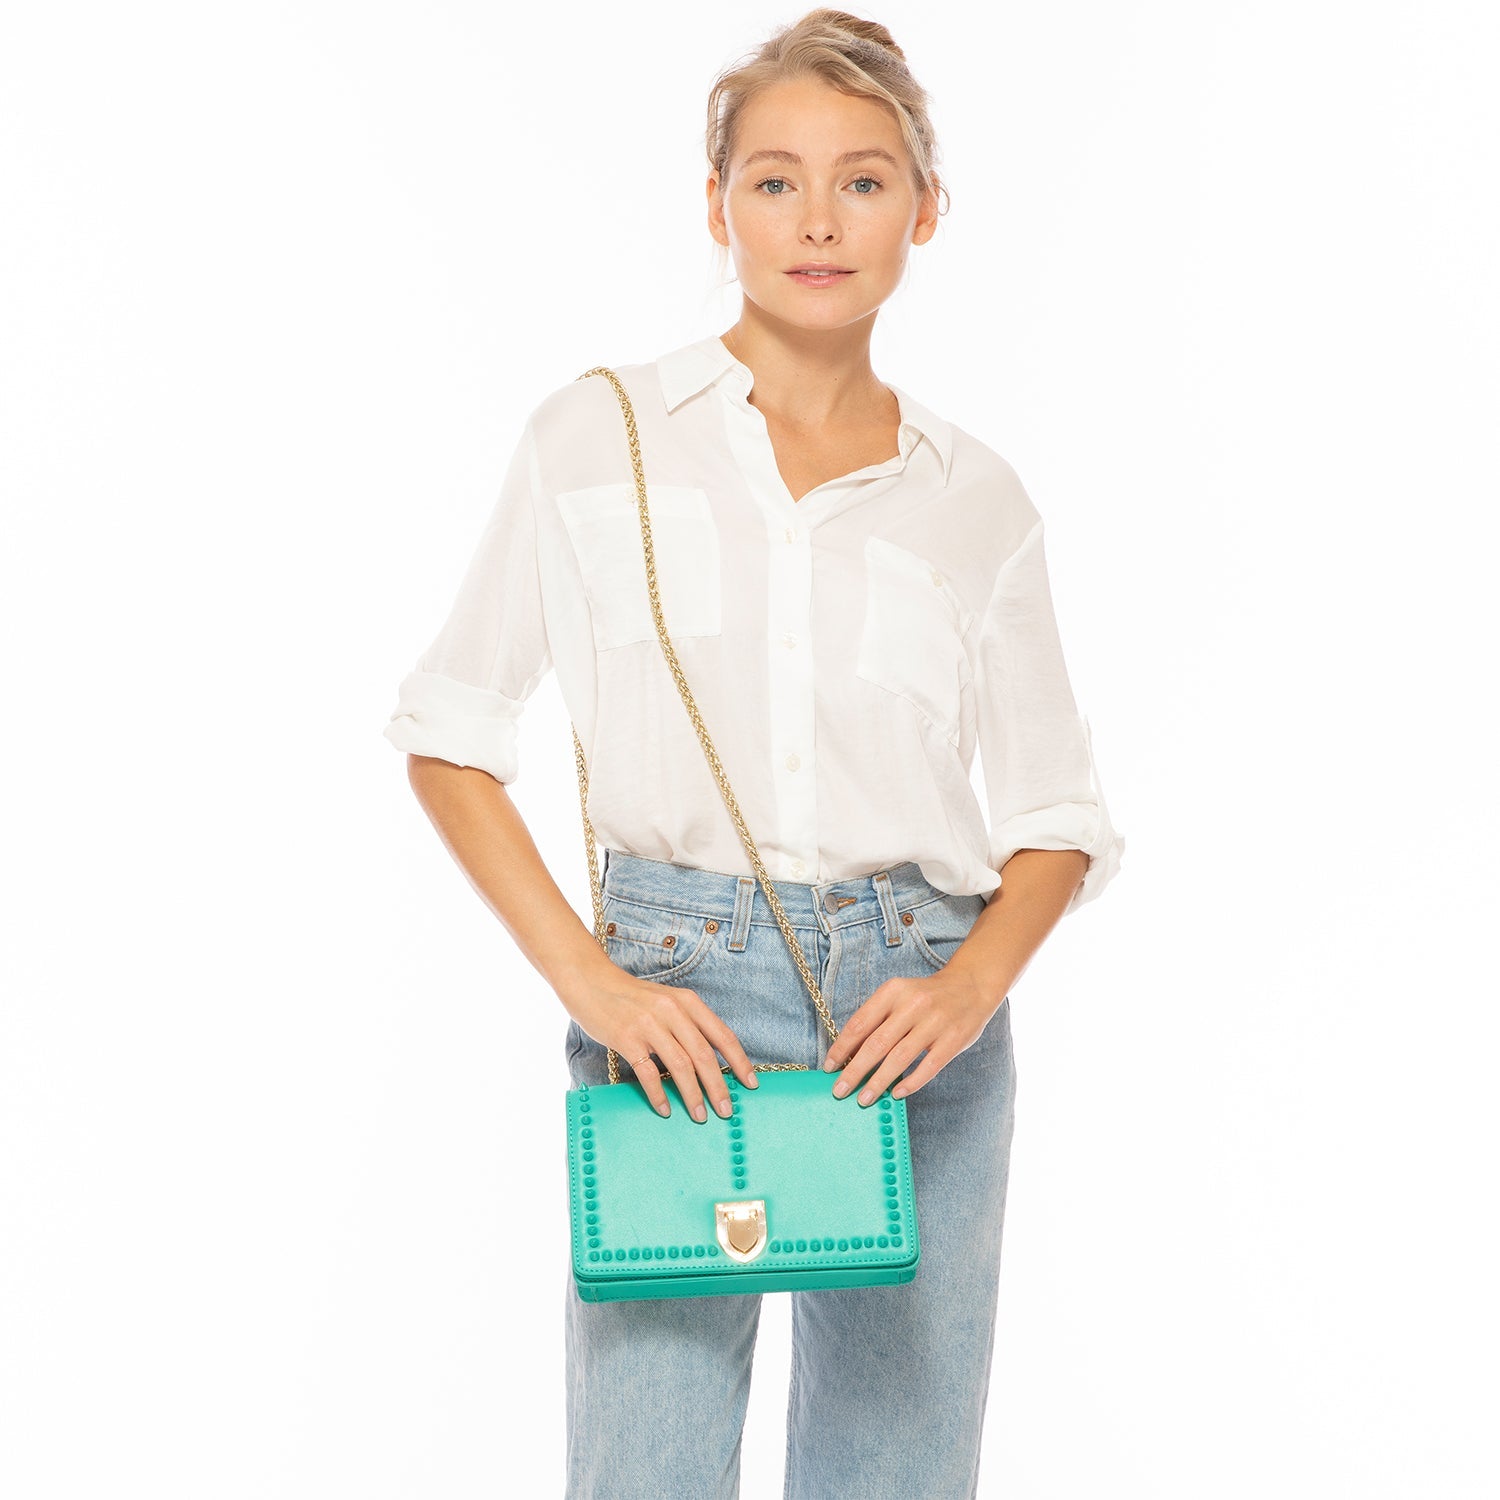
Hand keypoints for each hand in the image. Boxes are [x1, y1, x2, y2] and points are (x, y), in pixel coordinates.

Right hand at [565, 968, 758, 1121]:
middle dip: (719, 1087)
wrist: (591, 981)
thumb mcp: (666, 1001)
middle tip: (727, 1110)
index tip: (750, 1084)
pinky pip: (648, 1072)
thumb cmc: (631, 997)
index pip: (722, 1035)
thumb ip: (687, 1024)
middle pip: (704, 1055)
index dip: (739, 1061)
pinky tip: (665, 1110)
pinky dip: (658, 1094)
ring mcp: (649, 1025)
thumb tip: (709, 1061)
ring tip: (700, 1116)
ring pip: (680, 1066)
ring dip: (693, 1095)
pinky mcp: (626, 1038)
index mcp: (687, 1002)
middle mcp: (672, 1011)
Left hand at [820, 969, 1000, 1104]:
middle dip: (855, 1071)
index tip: (829, 1067)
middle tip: (840, 1090)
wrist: (971, 985)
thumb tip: (849, 1053)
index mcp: (893, 991)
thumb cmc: (927, 996)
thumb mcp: (899, 995)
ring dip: (878, 1082)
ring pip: (899, 1058)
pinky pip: (928, 1067)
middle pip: (876, 1044)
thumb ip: (878, 1019)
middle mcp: (913, 1005)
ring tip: (864, 1098)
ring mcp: (935, 1022)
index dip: (842, 1047)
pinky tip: (896, 1094)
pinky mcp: (953, 1039)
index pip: (860, 1023)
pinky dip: (910, 1083)